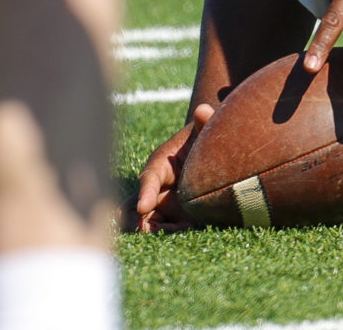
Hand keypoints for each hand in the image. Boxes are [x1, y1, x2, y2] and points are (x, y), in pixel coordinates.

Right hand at [123, 104, 214, 233]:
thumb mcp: (204, 129)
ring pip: (139, 222)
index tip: (143, 207)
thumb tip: (204, 109)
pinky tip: (186, 229)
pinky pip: (157, 229)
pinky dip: (165, 233)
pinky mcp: (168, 215)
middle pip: (132, 206)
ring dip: (151, 230)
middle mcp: (154, 185)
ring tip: (178, 229)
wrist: (209, 152)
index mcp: (161, 163)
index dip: (145, 192)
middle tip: (156, 228)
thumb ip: (206, 122)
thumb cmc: (203, 137)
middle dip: (137, 220)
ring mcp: (159, 202)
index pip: (148, 178)